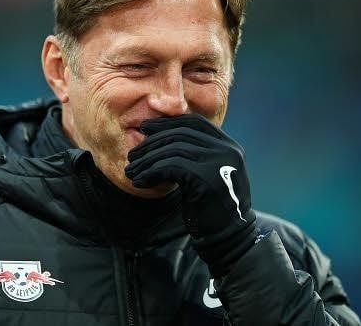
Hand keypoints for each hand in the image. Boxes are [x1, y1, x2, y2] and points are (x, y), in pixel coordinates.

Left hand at [125, 114, 257, 276]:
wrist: (229, 239)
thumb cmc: (213, 208)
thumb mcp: (209, 174)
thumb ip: (195, 155)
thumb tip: (160, 136)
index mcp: (229, 146)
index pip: (195, 123)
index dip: (167, 123)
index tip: (145, 128)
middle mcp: (227, 150)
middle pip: (181, 134)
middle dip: (152, 142)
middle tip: (132, 155)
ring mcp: (219, 163)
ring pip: (173, 150)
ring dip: (147, 160)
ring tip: (131, 171)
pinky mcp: (207, 178)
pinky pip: (170, 167)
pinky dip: (151, 172)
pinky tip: (140, 182)